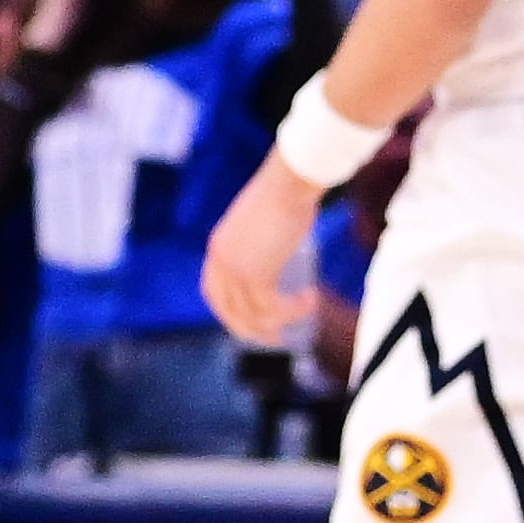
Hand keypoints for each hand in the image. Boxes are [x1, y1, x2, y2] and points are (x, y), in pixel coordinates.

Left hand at [198, 155, 323, 345]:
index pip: (213, 292)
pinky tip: (310, 300)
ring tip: (308, 307)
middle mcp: (219, 262)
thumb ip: (260, 240)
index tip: (252, 321)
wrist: (289, 183)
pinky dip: (292, 310)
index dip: (230, 312)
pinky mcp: (255, 274)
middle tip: (278, 338)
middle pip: (229, 311)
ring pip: (253, 314)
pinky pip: (271, 307)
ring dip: (283, 319)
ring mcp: (234, 270)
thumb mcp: (262, 222)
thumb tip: (279, 253)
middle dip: (252, 331)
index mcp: (217, 248)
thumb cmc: (285, 195)